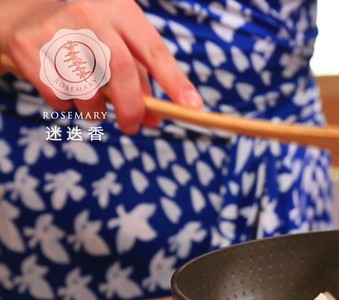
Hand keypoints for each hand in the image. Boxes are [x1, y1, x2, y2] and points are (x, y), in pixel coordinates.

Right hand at [0, 0, 201, 133]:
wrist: (23, 14)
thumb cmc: (85, 33)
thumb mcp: (115, 41)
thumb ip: (139, 76)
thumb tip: (155, 118)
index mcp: (119, 10)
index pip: (154, 50)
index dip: (174, 81)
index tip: (192, 106)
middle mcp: (90, 14)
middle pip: (121, 68)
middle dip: (132, 106)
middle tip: (132, 126)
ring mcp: (57, 28)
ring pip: (88, 86)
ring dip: (95, 109)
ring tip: (95, 110)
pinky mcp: (29, 47)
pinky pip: (57, 92)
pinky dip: (66, 104)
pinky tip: (65, 94)